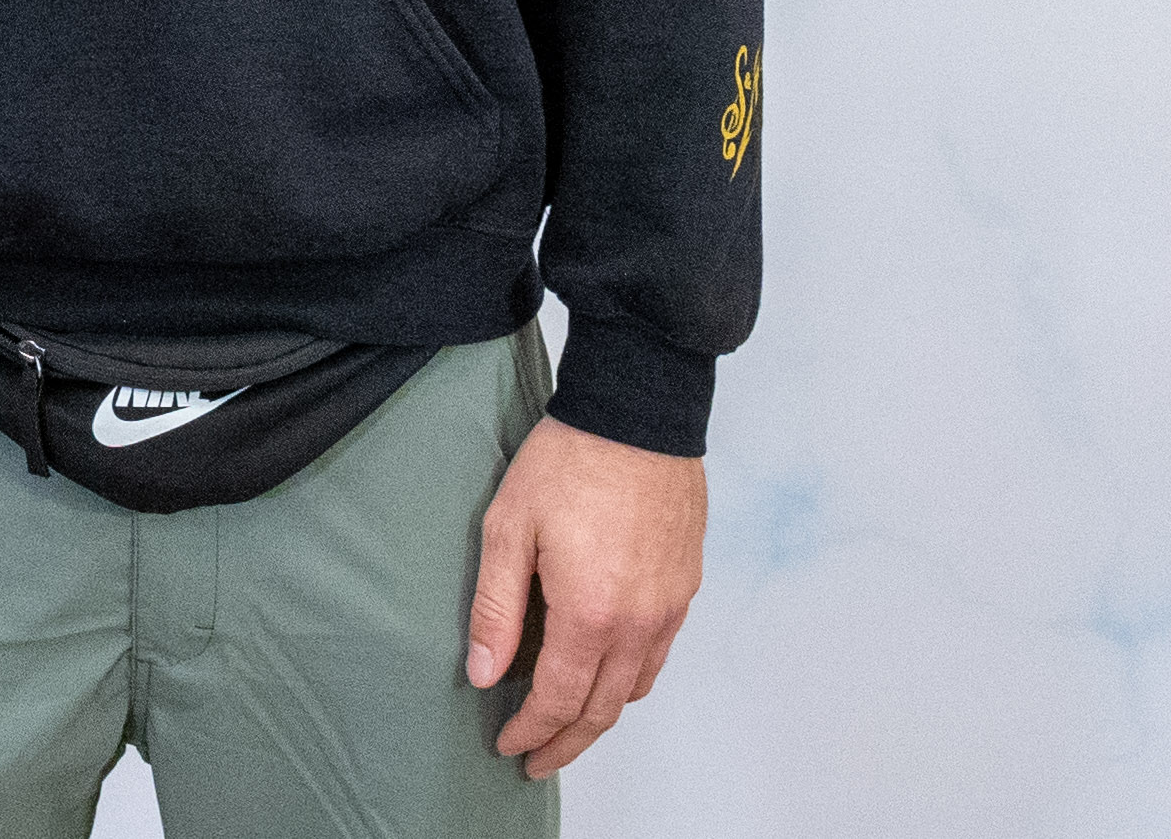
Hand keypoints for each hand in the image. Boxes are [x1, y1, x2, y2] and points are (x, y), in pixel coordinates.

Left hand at [465, 415, 705, 779]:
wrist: (637, 412)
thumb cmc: (569, 460)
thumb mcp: (508, 527)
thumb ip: (496, 608)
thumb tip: (485, 674)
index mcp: (591, 612)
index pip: (560, 699)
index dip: (532, 730)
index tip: (509, 745)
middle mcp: (640, 621)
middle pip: (603, 709)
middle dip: (567, 742)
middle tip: (537, 758)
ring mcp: (669, 605)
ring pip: (636, 686)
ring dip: (601, 715)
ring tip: (568, 723)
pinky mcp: (685, 584)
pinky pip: (660, 653)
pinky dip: (631, 678)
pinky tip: (608, 671)